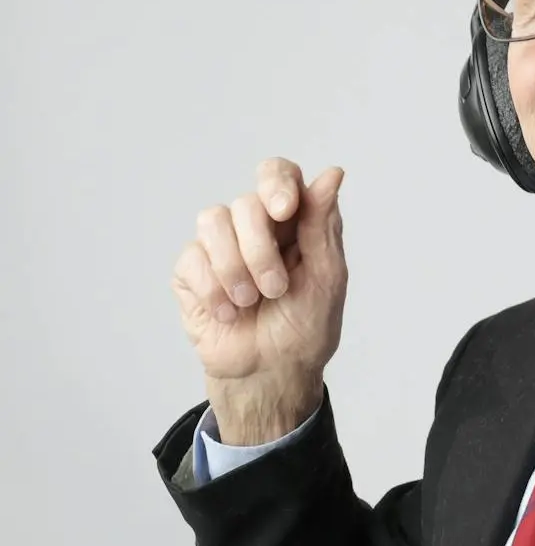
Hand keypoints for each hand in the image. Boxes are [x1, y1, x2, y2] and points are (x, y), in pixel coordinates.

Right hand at [171, 158, 346, 437]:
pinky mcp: (190, 270)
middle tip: (276, 289)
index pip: (278, 174)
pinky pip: (191, 257)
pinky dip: (214, 290)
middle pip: (245, 202)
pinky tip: (229, 313)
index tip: (284, 211)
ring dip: (235, 269)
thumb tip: (332, 173)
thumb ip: (323, 224)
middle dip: (261, 251)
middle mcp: (254, 226)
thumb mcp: (326, 277)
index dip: (276, 183)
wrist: (270, 372)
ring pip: (212, 221)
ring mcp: (219, 245)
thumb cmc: (305, 327)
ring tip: (251, 302)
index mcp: (292, 222)